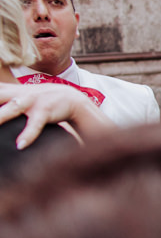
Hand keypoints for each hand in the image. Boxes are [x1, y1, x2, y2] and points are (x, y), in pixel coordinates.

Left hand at [0, 83, 114, 147]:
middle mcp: (21, 94)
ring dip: (0, 116)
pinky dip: (28, 134)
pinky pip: (35, 123)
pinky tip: (20, 145)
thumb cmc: (47, 103)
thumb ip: (10, 103)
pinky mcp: (47, 110)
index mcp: (13, 92)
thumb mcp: (26, 99)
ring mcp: (34, 100)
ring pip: (12, 108)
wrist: (76, 101)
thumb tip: (3, 111)